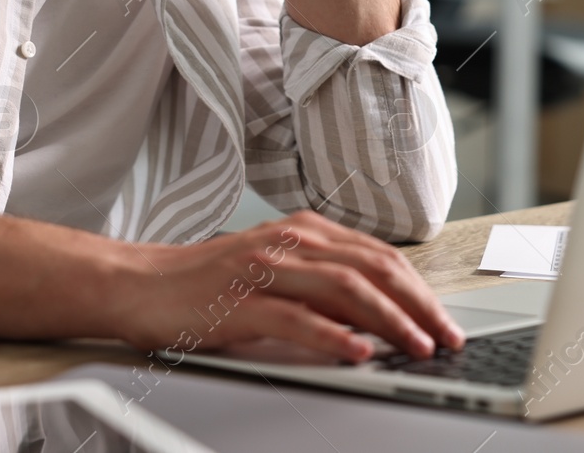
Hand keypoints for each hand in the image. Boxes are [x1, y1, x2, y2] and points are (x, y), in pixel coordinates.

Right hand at [111, 209, 464, 362]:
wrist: (138, 283)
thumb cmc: (204, 282)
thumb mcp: (272, 270)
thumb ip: (319, 283)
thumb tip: (376, 315)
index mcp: (301, 231)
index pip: (377, 256)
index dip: (418, 288)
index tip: (444, 319)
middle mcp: (287, 242)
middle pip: (371, 268)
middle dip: (417, 305)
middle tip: (445, 337)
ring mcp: (262, 269)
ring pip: (343, 288)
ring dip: (389, 320)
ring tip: (416, 346)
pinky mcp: (238, 302)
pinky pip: (296, 318)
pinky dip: (332, 336)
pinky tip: (357, 352)